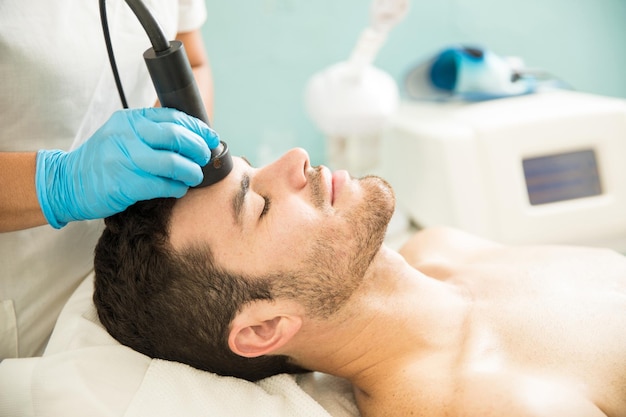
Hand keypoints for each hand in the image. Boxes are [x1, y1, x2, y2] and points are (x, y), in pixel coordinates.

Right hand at [36, 107, 218, 227]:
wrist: (66, 182)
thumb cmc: (102, 161)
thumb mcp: (123, 136)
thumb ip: (150, 133)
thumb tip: (191, 139)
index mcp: (130, 120)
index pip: (172, 117)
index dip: (197, 128)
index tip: (211, 138)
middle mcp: (127, 135)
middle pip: (176, 136)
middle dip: (198, 148)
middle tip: (205, 158)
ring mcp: (124, 158)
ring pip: (172, 162)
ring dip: (191, 171)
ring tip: (194, 176)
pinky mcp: (124, 183)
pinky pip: (162, 184)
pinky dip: (177, 188)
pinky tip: (179, 189)